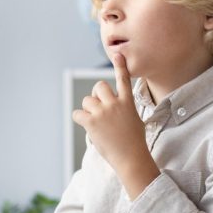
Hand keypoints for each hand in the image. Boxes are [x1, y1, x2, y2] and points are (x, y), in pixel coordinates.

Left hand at [71, 54, 158, 197]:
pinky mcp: (92, 122)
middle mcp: (115, 104)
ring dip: (88, 109)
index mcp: (128, 102)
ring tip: (96, 122)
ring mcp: (103, 112)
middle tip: (99, 109)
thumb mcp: (135, 120)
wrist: (131, 157)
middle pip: (98, 87)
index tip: (118, 54)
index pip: (123, 80)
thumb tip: (112, 108)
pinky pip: (77, 113)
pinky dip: (79, 119)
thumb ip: (124, 109)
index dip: (119, 66)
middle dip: (95, 96)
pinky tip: (87, 126)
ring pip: (87, 100)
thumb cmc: (134, 142)